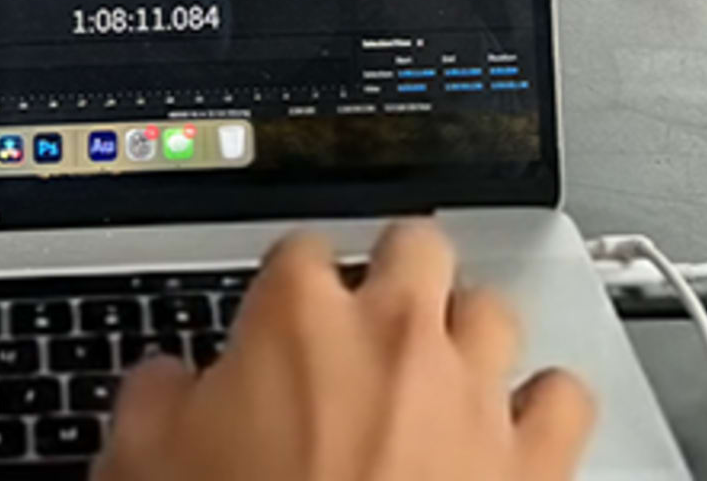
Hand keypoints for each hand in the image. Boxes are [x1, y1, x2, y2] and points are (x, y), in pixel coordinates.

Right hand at [97, 221, 594, 480]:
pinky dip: (543, 406)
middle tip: (370, 324)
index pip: (299, 251)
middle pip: (414, 247)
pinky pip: (563, 396)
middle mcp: (395, 336)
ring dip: (468, 335)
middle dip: (395, 274)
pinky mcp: (533, 458)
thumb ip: (156, 400)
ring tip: (441, 373)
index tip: (282, 319)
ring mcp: (472, 392)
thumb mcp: (143, 465)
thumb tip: (163, 382)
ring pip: (493, 309)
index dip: (289, 288)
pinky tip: (515, 427)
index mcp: (297, 320)